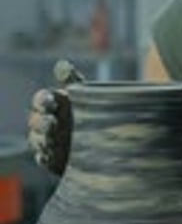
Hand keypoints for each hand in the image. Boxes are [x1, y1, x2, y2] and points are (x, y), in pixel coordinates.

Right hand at [27, 60, 84, 174]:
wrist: (104, 141)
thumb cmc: (89, 111)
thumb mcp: (84, 95)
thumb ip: (72, 81)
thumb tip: (63, 65)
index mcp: (50, 104)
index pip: (40, 100)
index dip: (43, 100)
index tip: (52, 101)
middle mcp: (44, 122)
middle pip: (35, 121)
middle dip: (40, 122)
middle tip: (51, 122)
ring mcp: (46, 141)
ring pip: (36, 140)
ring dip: (41, 140)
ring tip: (50, 140)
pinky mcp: (51, 159)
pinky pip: (42, 158)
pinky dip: (43, 157)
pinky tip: (48, 156)